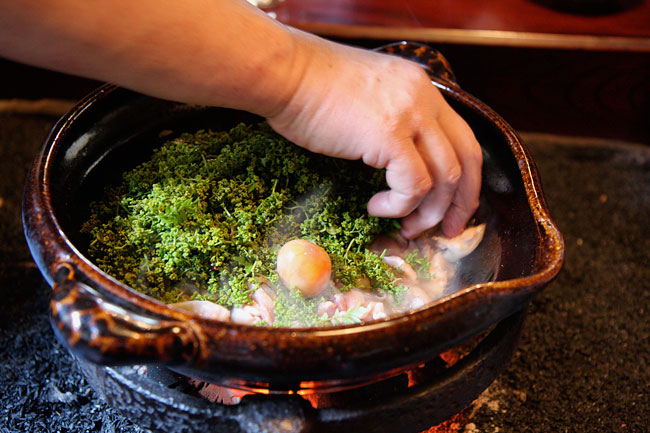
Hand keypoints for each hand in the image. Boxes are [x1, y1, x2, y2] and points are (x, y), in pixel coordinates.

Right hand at [267, 33, 481, 238]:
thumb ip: (391, 121)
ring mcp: (410, 114)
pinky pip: (414, 185)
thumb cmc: (309, 88)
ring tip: (404, 226)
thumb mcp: (367, 97)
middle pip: (466, 158)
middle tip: (449, 230)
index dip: (465, 178)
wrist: (284, 73)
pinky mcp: (389, 135)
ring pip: (444, 177)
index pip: (462, 137)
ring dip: (427, 212)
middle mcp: (424, 97)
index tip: (454, 207)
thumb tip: (395, 164)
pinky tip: (375, 207)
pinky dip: (399, 206)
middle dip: (462, 202)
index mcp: (421, 88)